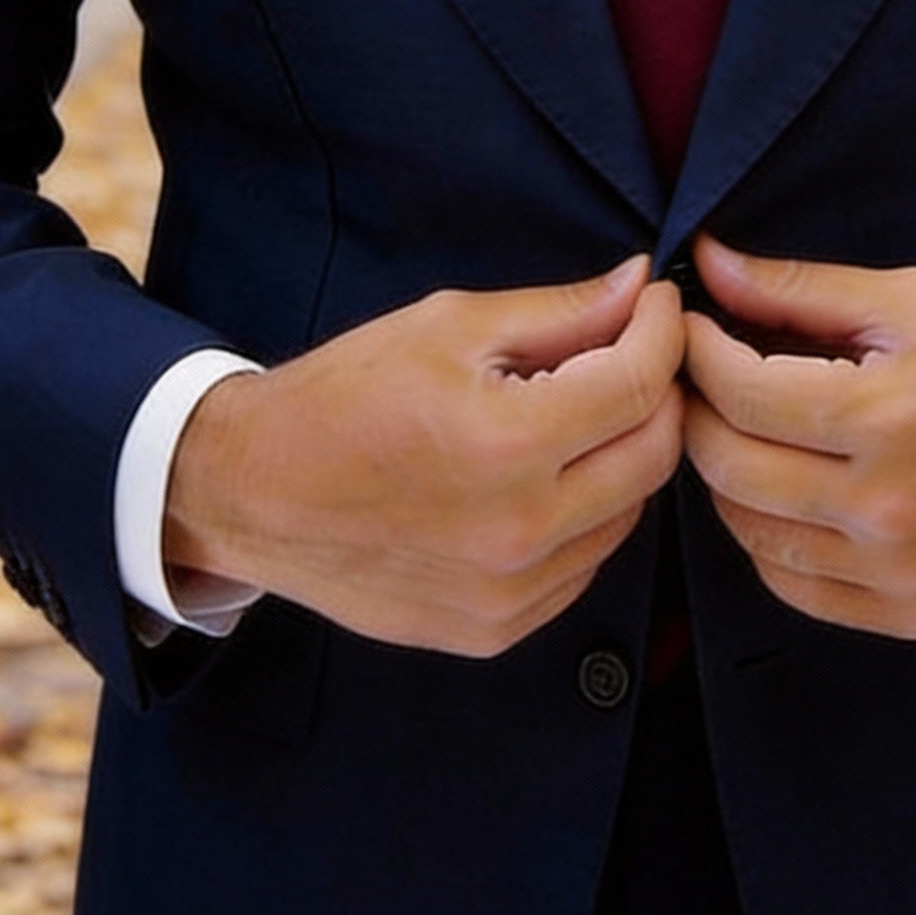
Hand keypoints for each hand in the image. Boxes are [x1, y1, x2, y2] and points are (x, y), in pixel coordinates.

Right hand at [166, 258, 684, 657]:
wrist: (253, 494)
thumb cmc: (344, 396)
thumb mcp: (448, 326)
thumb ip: (559, 312)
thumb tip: (641, 285)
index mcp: (504, 443)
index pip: (639, 385)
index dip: (663, 333)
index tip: (657, 306)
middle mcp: (518, 530)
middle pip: (654, 455)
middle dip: (657, 393)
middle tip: (631, 354)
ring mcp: (509, 593)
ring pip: (628, 514)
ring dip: (622, 456)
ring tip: (576, 415)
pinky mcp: (495, 629)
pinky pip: (583, 565)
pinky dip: (584, 516)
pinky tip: (541, 478)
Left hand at [681, 239, 915, 638]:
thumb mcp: (913, 301)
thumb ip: (800, 289)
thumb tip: (710, 263)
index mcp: (888, 417)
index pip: (741, 391)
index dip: (698, 352)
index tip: (692, 327)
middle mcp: (887, 507)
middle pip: (729, 466)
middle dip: (698, 411)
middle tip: (702, 377)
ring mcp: (897, 571)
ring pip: (749, 531)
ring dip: (727, 476)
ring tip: (742, 429)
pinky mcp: (909, 613)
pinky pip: (793, 586)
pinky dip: (768, 539)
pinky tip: (782, 493)